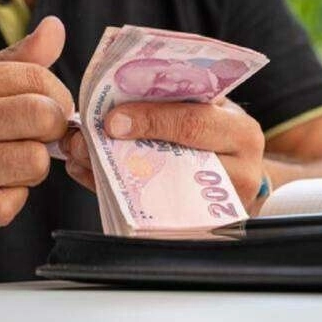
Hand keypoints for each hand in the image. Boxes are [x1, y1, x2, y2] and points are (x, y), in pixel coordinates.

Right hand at [0, 17, 72, 244]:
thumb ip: (14, 60)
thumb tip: (56, 27)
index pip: (36, 78)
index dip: (60, 97)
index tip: (54, 110)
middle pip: (42, 117)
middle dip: (53, 130)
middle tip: (39, 138)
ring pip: (35, 162)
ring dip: (33, 168)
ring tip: (11, 165)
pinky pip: (13, 203)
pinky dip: (11, 200)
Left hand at [63, 99, 265, 207]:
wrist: (240, 179)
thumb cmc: (220, 136)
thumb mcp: (212, 111)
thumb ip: (181, 101)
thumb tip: (120, 93)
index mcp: (241, 133)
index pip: (194, 123)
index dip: (151, 119)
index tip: (112, 119)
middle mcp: (238, 173)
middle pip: (173, 162)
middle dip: (120, 150)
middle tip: (83, 140)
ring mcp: (218, 208)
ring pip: (156, 192)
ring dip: (108, 172)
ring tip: (80, 154)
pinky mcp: (197, 228)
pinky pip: (149, 214)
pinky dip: (113, 191)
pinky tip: (89, 173)